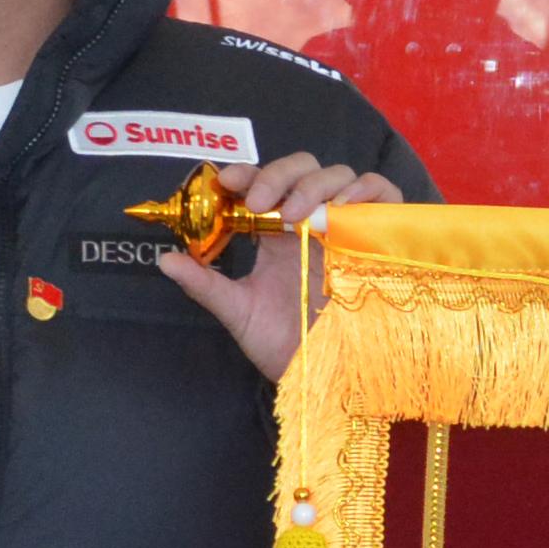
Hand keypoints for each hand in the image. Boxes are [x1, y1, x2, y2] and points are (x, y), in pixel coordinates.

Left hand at [158, 157, 403, 382]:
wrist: (322, 379)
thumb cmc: (283, 346)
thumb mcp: (238, 312)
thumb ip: (203, 284)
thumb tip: (164, 260)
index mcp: (278, 235)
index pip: (266, 184)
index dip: (248, 172)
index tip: (227, 181)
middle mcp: (313, 224)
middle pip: (304, 168)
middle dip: (279, 175)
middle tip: (259, 202)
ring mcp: (348, 228)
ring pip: (340, 175)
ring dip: (315, 184)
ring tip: (294, 215)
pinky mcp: (379, 239)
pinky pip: (384, 194)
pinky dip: (364, 190)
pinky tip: (341, 210)